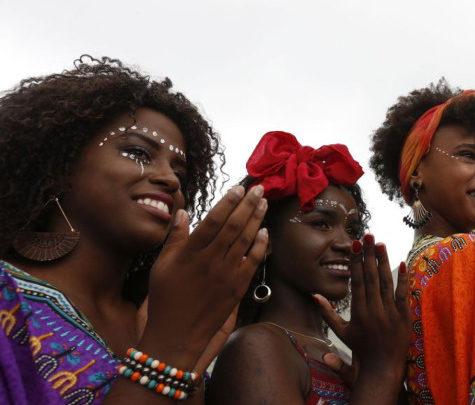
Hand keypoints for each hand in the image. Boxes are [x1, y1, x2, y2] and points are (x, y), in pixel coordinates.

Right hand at [139, 185, 268, 370]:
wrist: (177, 333)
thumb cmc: (165, 298)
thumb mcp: (162, 266)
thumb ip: (175, 238)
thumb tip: (182, 212)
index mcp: (190, 254)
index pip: (213, 221)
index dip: (227, 202)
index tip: (238, 188)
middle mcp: (210, 261)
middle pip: (233, 226)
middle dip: (248, 204)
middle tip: (259, 188)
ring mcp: (226, 275)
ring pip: (245, 240)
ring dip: (256, 219)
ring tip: (264, 202)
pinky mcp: (237, 288)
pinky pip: (252, 262)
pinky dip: (260, 245)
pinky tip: (265, 231)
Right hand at [315, 233, 410, 387]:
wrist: (382, 368)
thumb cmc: (361, 348)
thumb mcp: (341, 332)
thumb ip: (327, 313)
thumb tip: (314, 295)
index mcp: (358, 312)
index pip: (357, 281)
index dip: (356, 261)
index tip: (355, 245)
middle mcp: (374, 311)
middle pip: (371, 277)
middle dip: (369, 255)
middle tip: (368, 235)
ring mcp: (390, 313)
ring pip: (387, 283)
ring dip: (383, 261)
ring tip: (380, 243)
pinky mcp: (404, 317)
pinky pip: (403, 295)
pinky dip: (403, 279)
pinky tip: (401, 263)